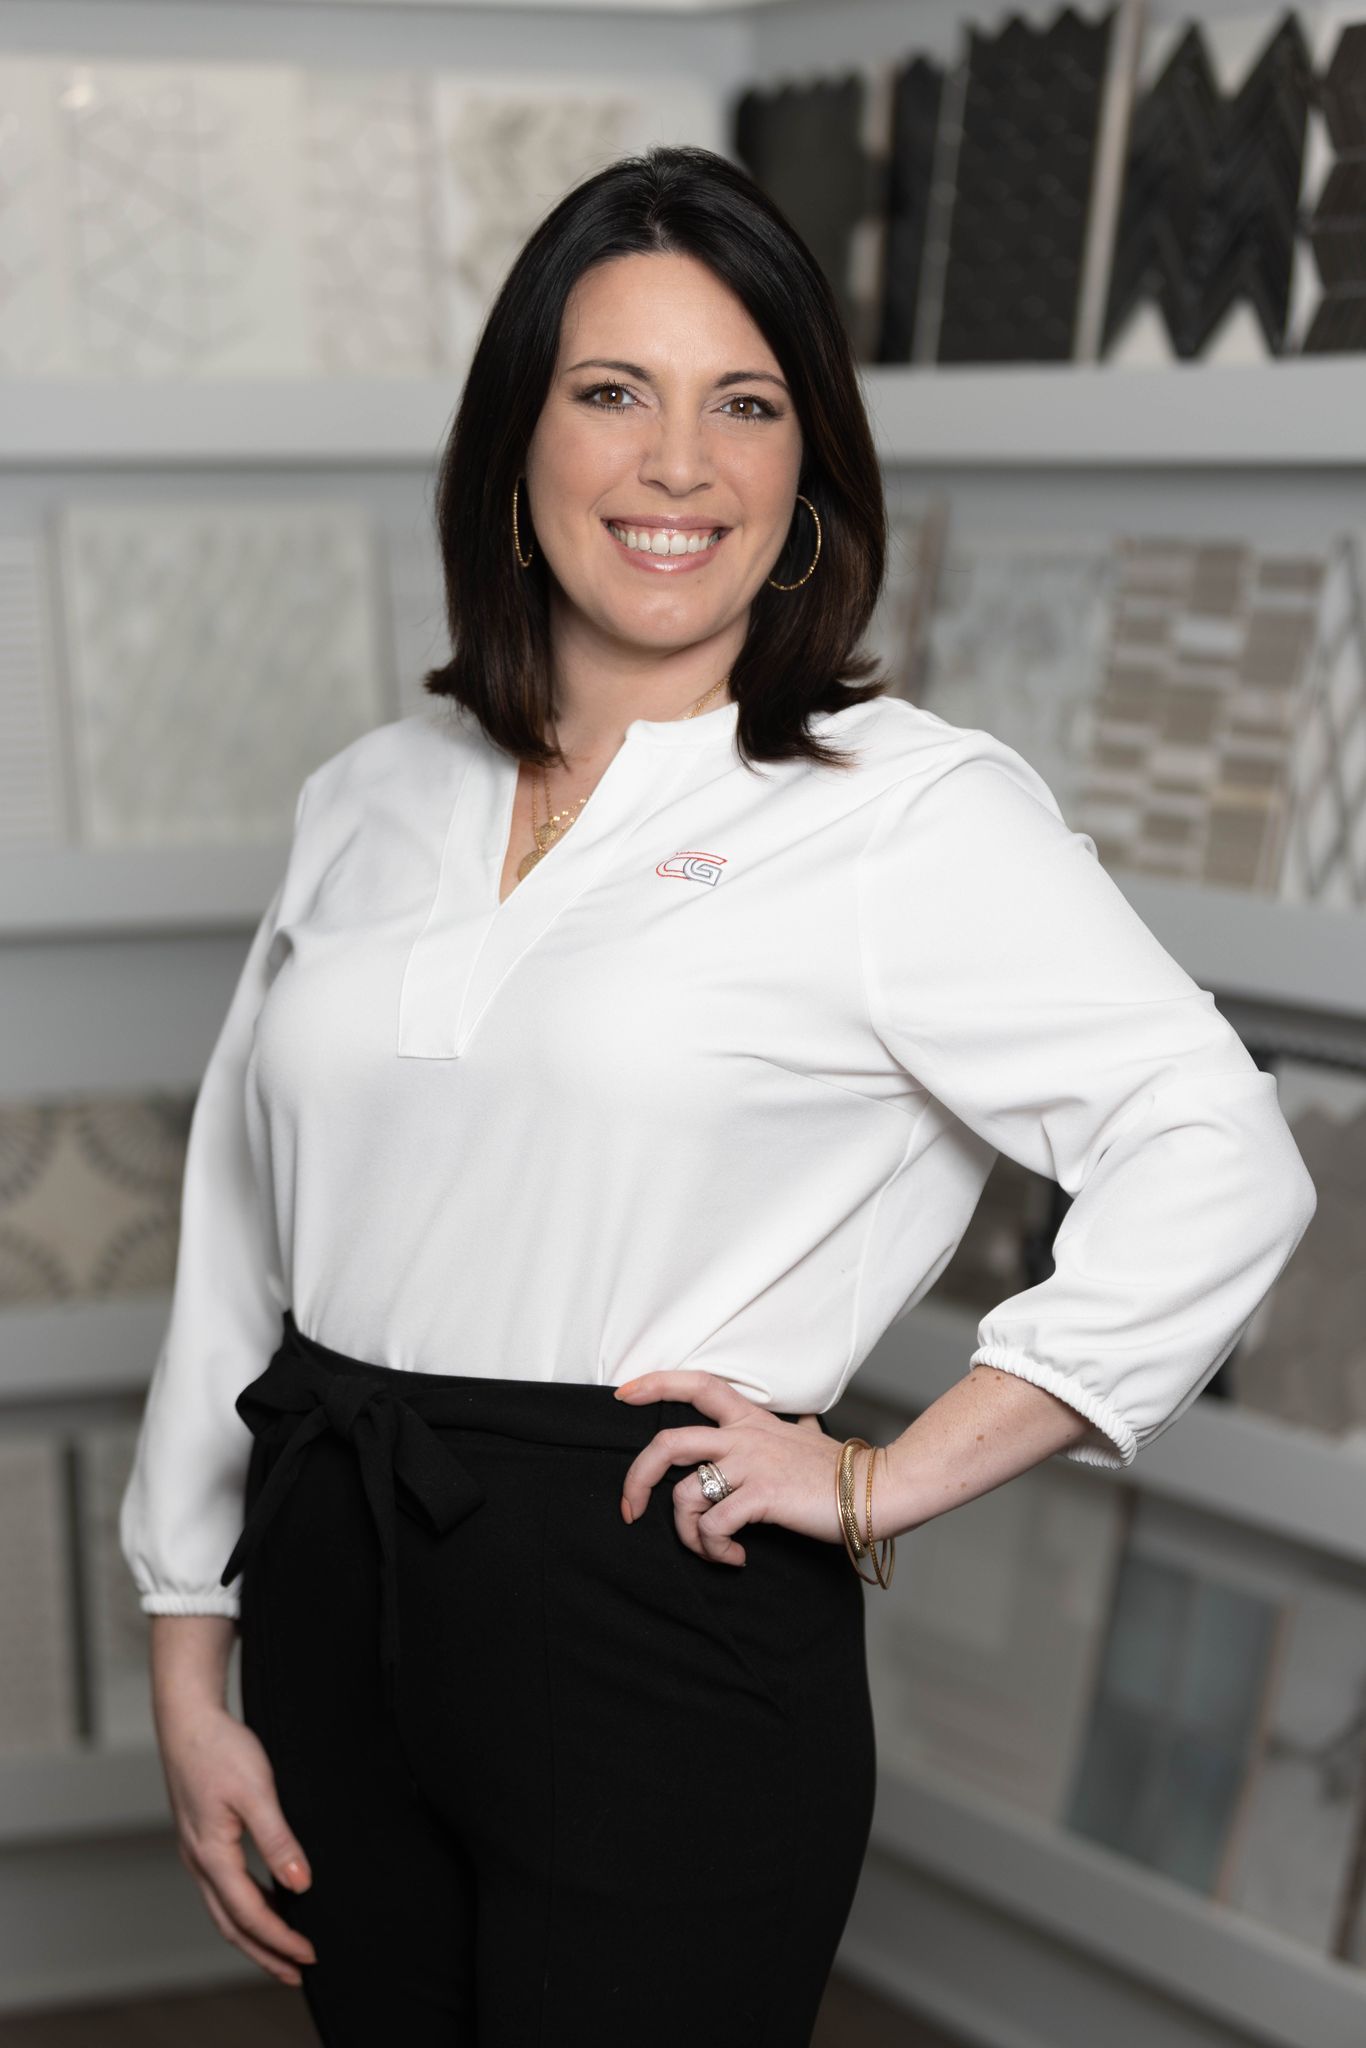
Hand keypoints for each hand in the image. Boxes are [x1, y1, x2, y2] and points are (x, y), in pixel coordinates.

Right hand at [156, 1697, 317, 1985]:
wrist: (188, 1718)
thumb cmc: (220, 1749)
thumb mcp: (257, 1791)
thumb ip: (278, 1840)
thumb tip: (301, 1885)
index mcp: (212, 1855)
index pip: (249, 1915)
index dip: (280, 1939)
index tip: (309, 1954)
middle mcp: (199, 1861)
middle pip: (231, 1925)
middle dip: (264, 1953)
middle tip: (296, 1972)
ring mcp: (197, 1851)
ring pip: (224, 1909)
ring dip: (253, 1934)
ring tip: (283, 1948)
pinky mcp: (202, 1838)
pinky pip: (223, 1888)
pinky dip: (245, 1907)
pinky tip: (268, 1900)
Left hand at [615, 1369, 843, 1566]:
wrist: (876, 1488)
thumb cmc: (842, 1470)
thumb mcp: (812, 1438)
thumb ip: (799, 1427)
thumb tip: (807, 1419)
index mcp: (751, 1420)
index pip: (698, 1384)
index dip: (656, 1384)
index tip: (624, 1394)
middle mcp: (744, 1437)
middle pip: (668, 1443)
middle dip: (636, 1478)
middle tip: (629, 1509)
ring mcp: (751, 1465)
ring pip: (685, 1495)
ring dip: (687, 1534)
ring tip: (713, 1549)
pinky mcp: (761, 1496)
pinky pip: (714, 1526)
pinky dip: (715, 1549)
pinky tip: (735, 1557)